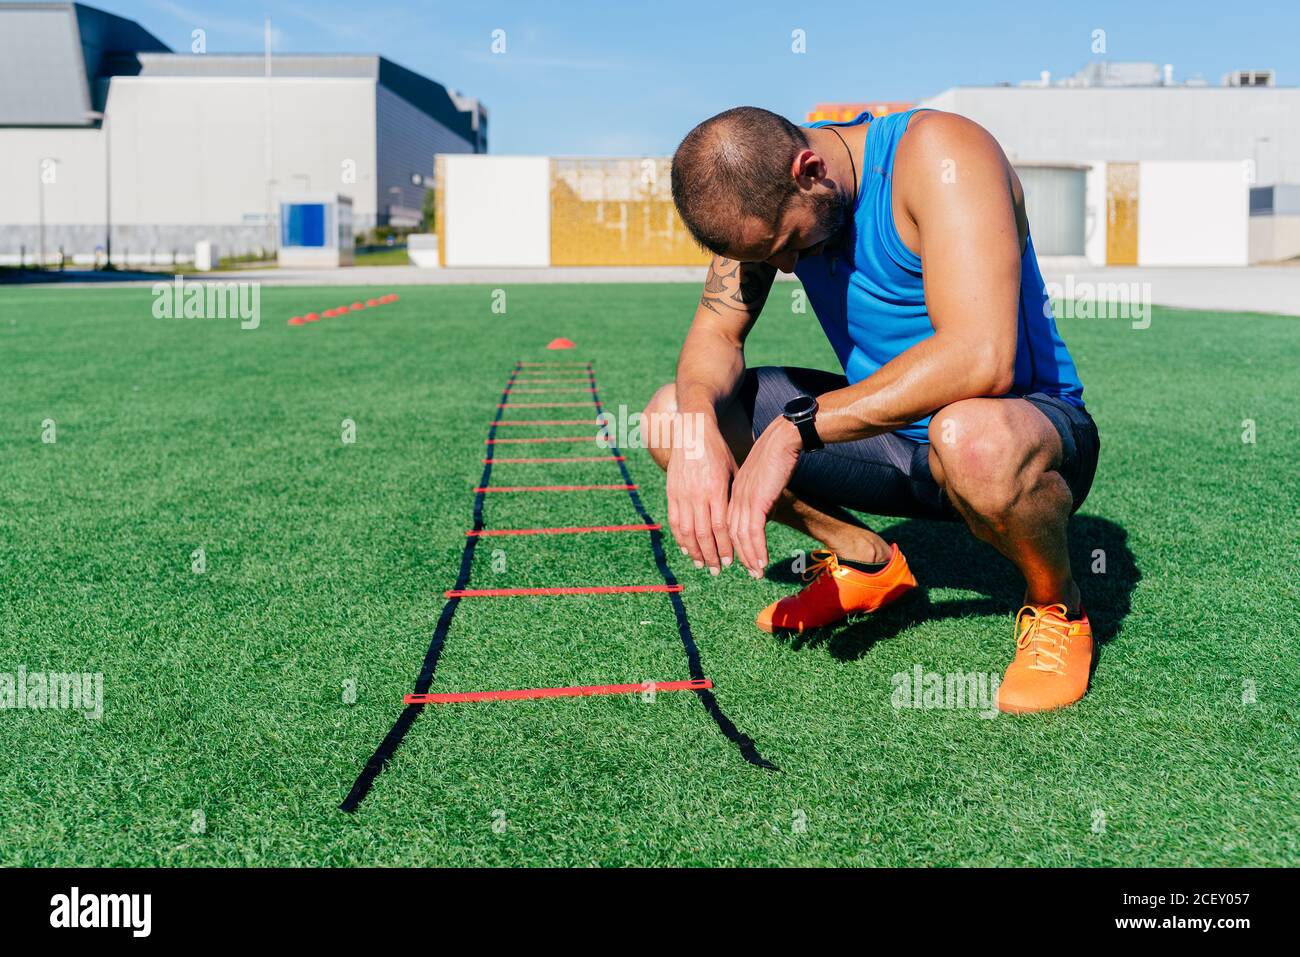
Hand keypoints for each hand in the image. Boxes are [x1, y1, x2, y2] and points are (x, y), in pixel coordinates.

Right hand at [666, 416, 735, 573]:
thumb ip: (734, 496)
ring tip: (703, 565)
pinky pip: (675, 521)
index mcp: (716, 489)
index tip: (731, 561)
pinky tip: (686, 550)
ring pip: (687, 531)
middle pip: (703, 534)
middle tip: (718, 570)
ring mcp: (681, 494)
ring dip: (695, 551)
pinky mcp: (671, 493)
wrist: (692, 431)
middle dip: (711, 555)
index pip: (720, 527)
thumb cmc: (718, 451)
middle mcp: (697, 494)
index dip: (725, 547)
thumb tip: (742, 521)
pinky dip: (680, 539)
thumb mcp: (732, 471)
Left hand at [728, 418, 801, 577]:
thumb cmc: (777, 454)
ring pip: (741, 537)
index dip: (732, 543)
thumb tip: (765, 515)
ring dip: (749, 557)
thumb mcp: (764, 479)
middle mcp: (735, 498)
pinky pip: (754, 533)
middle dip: (739, 555)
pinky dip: (757, 550)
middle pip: (730, 534)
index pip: (728, 523)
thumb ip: (761, 498)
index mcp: (734, 492)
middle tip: (748, 572)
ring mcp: (744, 500)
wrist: (783, 438)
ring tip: (756, 573)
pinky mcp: (757, 502)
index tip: (740, 557)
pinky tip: (762, 563)